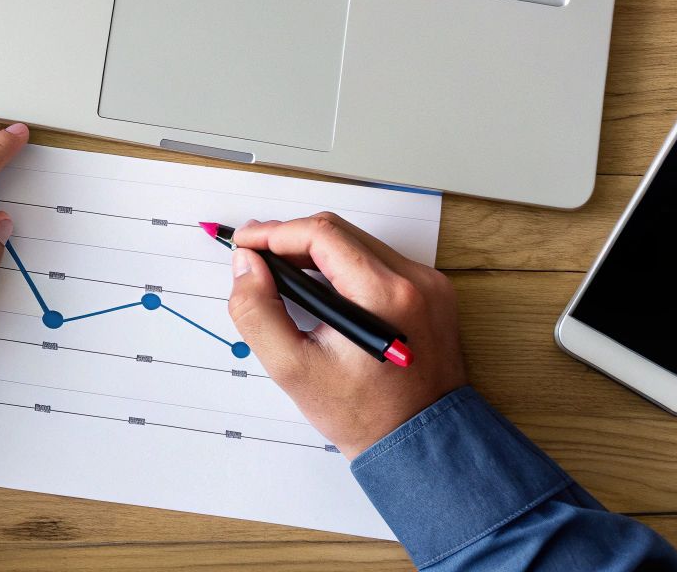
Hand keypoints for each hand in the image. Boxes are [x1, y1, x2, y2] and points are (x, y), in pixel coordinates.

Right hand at [226, 212, 467, 456]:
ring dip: (315, 250)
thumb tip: (246, 267)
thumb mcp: (293, 368)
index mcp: (385, 294)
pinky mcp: (432, 294)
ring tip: (281, 272)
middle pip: (339, 233)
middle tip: (255, 259)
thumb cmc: (363, 414)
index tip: (244, 244)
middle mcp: (415, 280)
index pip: (320, 234)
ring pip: (358, 243)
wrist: (420, 444)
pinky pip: (377, 261)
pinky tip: (318, 286)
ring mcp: (429, 285)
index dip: (273, 233)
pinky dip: (342, 265)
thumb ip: (258, 312)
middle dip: (290, 239)